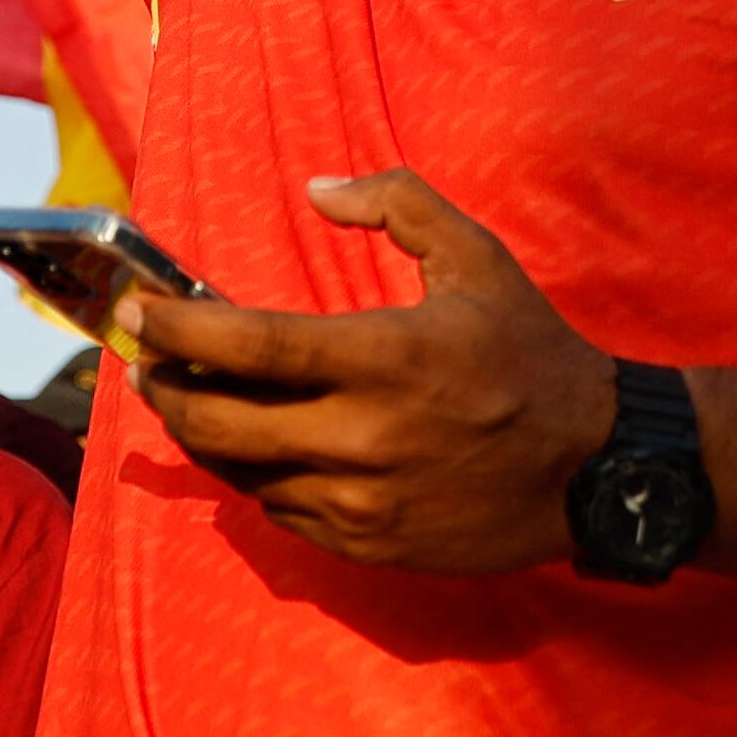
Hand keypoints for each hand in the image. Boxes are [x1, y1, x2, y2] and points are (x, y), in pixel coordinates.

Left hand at [120, 171, 618, 572]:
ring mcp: (363, 504)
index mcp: (384, 358)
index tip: (137, 313)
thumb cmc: (532, 353)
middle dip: (165, 391)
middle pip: (220, 424)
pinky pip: (283, 514)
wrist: (599, 468)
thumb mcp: (479, 258)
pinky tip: (260, 447)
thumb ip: (398, 203)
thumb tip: (318, 188)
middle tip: (147, 363)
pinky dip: (258, 478)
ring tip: (191, 400)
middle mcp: (362, 437)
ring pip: (241, 475)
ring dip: (204, 437)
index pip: (249, 346)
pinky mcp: (371, 548)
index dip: (178, 331)